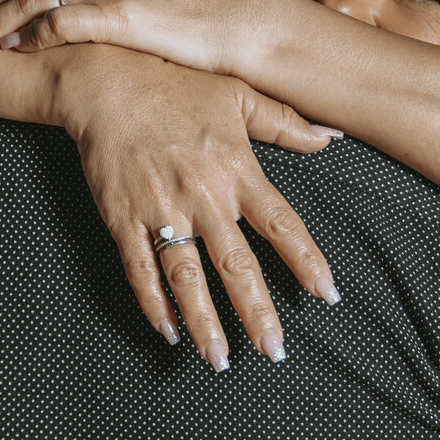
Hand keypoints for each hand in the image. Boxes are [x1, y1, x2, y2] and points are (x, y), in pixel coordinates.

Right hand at [53, 48, 342, 371]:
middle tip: (275, 351)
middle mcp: (203, 196)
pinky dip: (154, 304)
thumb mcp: (237, 93)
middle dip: (256, 311)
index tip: (327, 294)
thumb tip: (332, 135)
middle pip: (236, 264)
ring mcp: (161, 210)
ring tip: (220, 359)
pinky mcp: (123, 218)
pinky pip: (140, 270)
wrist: (106, 79)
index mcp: (236, 169)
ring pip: (187, 277)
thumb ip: (285, 122)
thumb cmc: (175, 83)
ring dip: (205, 322)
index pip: (282, 224)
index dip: (307, 261)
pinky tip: (168, 331)